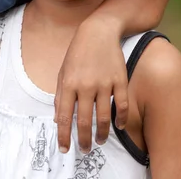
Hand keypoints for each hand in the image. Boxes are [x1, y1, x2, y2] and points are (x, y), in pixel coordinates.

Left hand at [54, 14, 127, 153]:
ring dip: (102, 134)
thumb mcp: (63, 72)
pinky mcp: (120, 80)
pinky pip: (122, 105)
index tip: (64, 148)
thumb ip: (60, 96)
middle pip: (84, 121)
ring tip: (100, 141)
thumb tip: (58, 119)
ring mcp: (104, 83)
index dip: (64, 135)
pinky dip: (121, 119)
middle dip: (83, 140)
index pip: (64, 116)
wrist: (98, 32)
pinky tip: (118, 126)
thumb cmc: (78, 53)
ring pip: (104, 117)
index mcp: (68, 83)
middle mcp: (85, 85)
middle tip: (84, 150)